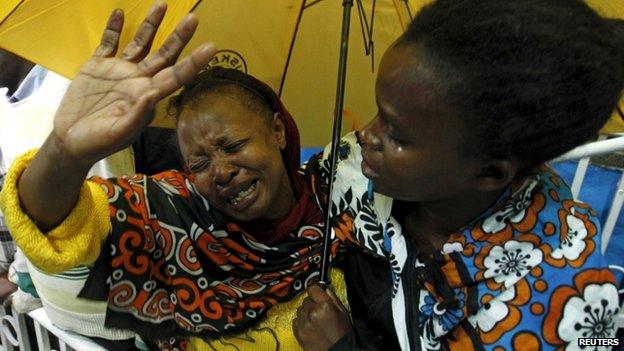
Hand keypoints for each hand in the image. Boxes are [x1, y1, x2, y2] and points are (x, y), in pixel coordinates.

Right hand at [51, 1, 215, 164]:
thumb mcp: (117, 133)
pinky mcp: (97, 66)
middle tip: (193, 18)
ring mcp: (118, 71)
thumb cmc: (97, 143)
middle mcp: (137, 80)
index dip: (193, 63)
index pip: (176, 76)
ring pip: (140, 43)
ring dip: (151, 25)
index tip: (210, 48)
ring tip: (162, 4)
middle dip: (179, 37)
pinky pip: (108, 43)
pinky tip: (119, 12)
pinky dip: (113, 28)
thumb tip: (152, 95)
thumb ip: (136, 116)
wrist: (71, 141)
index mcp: (147, 96)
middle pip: (164, 55)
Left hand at [293, 285, 351, 350]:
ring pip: (300, 309)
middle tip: (320, 312)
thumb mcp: (343, 312)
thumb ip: (332, 297)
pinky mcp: (298, 331)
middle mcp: (312, 312)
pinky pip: (295, 320)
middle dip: (312, 304)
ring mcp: (304, 322)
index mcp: (325, 305)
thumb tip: (324, 288)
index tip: (315, 293)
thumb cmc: (341, 333)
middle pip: (306, 300)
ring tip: (315, 321)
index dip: (315, 291)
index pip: (312, 289)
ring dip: (306, 313)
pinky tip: (310, 327)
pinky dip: (301, 322)